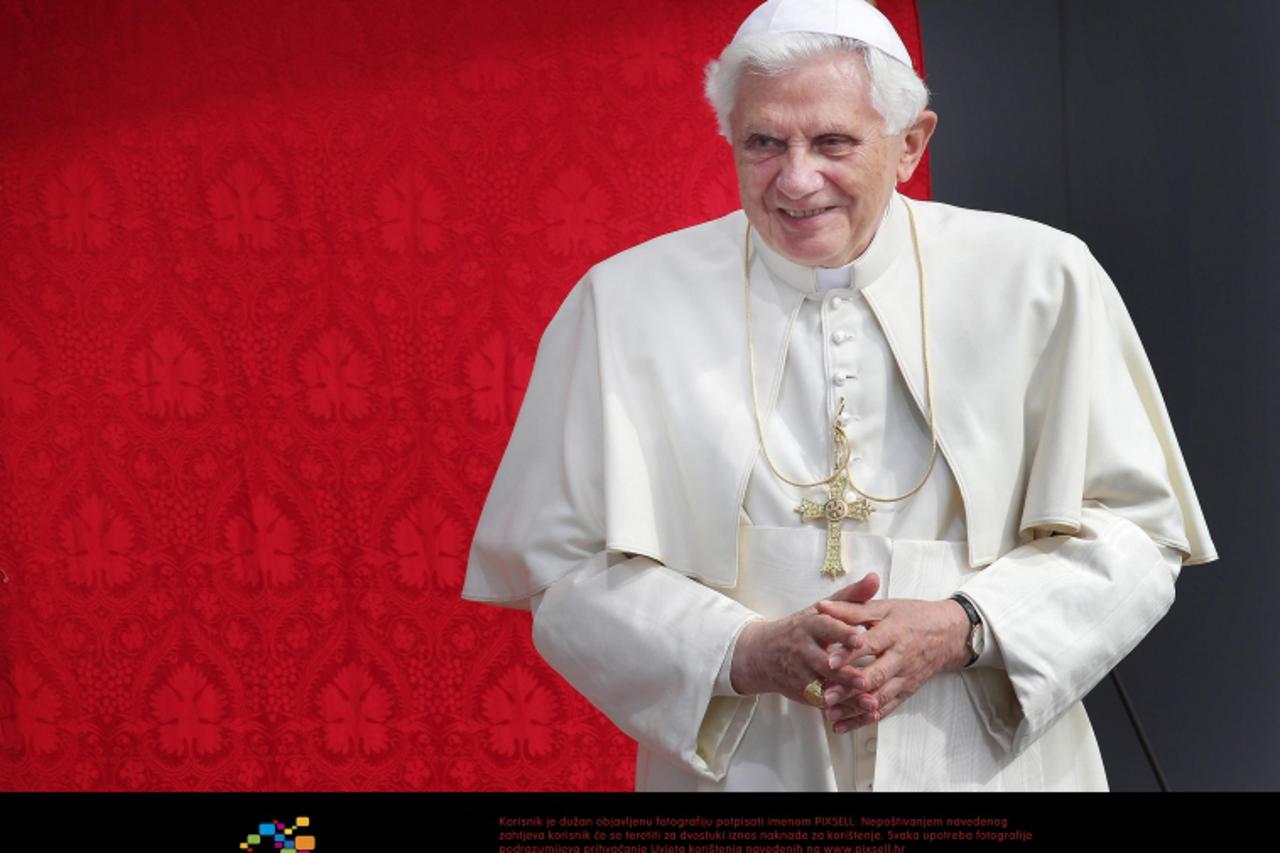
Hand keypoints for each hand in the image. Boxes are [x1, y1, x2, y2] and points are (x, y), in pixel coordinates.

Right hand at [730, 573, 881, 703]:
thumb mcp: (822, 610)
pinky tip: (857, 713)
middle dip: (844, 672)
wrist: (761, 654)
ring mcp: (800, 672)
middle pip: (824, 662)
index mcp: (809, 625)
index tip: (860, 637)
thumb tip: (874, 578)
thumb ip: (851, 596)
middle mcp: (802, 649)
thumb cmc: (801, 629)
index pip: (826, 628)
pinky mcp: (801, 691)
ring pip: (823, 685)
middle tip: (865, 679)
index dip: (842, 634)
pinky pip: (821, 700)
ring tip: (868, 701)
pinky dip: (839, 708)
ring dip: (845, 695)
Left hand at [814, 596, 970, 732]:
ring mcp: (904, 678)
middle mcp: (900, 658)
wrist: (948, 634)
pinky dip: (863, 719)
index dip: (849, 653)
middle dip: (850, 688)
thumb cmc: (912, 617)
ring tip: (830, 714)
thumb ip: (851, 609)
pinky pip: (885, 709)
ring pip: (879, 697)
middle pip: (875, 675)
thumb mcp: (884, 607)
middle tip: (826, 695)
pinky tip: (843, 726)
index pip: (869, 644)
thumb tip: (822, 606)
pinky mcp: (905, 692)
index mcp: (893, 633)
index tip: (829, 662)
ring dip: (854, 708)